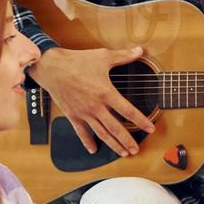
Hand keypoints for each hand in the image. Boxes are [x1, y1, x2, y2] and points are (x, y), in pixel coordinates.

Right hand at [29, 46, 154, 155]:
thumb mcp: (103, 56)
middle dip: (128, 141)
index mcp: (106, 93)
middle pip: (116, 128)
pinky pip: (81, 132)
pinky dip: (87, 142)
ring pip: (101, 133)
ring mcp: (84, 113)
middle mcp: (96, 106)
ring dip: (113, 144)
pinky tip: (93, 150)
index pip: (128, 111)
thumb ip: (123, 56)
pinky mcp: (72, 115)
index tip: (151, 128)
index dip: (141, 121)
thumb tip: (140, 50)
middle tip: (136, 150)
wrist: (52, 68)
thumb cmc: (77, 61)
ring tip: (123, 153)